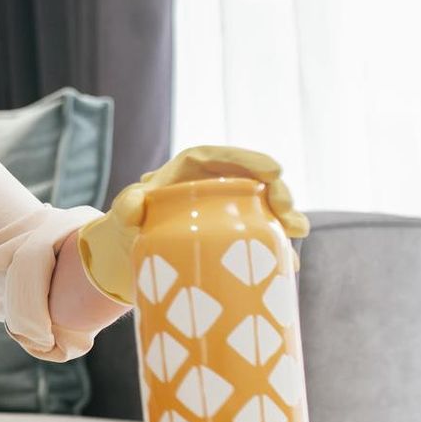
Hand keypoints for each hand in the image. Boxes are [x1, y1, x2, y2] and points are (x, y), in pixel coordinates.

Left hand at [75, 145, 309, 305]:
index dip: (252, 161)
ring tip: (296, 232)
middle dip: (277, 192)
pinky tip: (288, 264)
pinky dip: (275, 247)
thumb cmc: (129, 221)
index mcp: (192, 168)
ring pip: (266, 206)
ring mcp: (230, 206)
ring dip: (285, 218)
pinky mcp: (236, 230)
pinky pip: (261, 234)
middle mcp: (217, 182)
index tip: (275, 171)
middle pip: (255, 180)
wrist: (133, 245)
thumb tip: (137, 199)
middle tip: (287, 213)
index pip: (224, 157)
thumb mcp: (124, 212)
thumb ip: (125, 205)